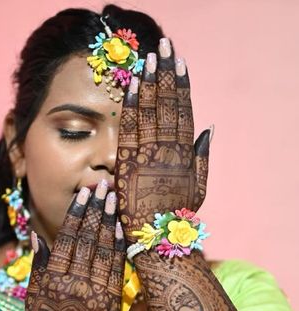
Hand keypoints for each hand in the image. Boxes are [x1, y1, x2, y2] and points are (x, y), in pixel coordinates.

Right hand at [25, 182, 125, 310]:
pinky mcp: (111, 300)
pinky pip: (117, 268)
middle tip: (102, 185)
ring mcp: (95, 291)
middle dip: (95, 210)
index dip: (77, 214)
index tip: (83, 194)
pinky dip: (119, 247)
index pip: (67, 239)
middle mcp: (74, 282)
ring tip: (114, 198)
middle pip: (87, 239)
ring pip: (103, 250)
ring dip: (109, 221)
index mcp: (53, 279)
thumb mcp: (33, 298)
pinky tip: (121, 228)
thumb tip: (37, 236)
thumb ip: (37, 266)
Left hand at [116, 38, 210, 241]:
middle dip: (166, 74)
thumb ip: (202, 157)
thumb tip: (208, 128)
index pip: (183, 112)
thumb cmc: (176, 215)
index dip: (181, 86)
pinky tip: (132, 87)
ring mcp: (147, 157)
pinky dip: (131, 108)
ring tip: (149, 58)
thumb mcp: (198, 187)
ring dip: (149, 83)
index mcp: (185, 155)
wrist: (155, 239)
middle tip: (164, 47)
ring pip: (150, 113)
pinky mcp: (127, 164)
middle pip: (167, 106)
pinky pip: (129, 131)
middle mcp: (167, 151)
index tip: (180, 63)